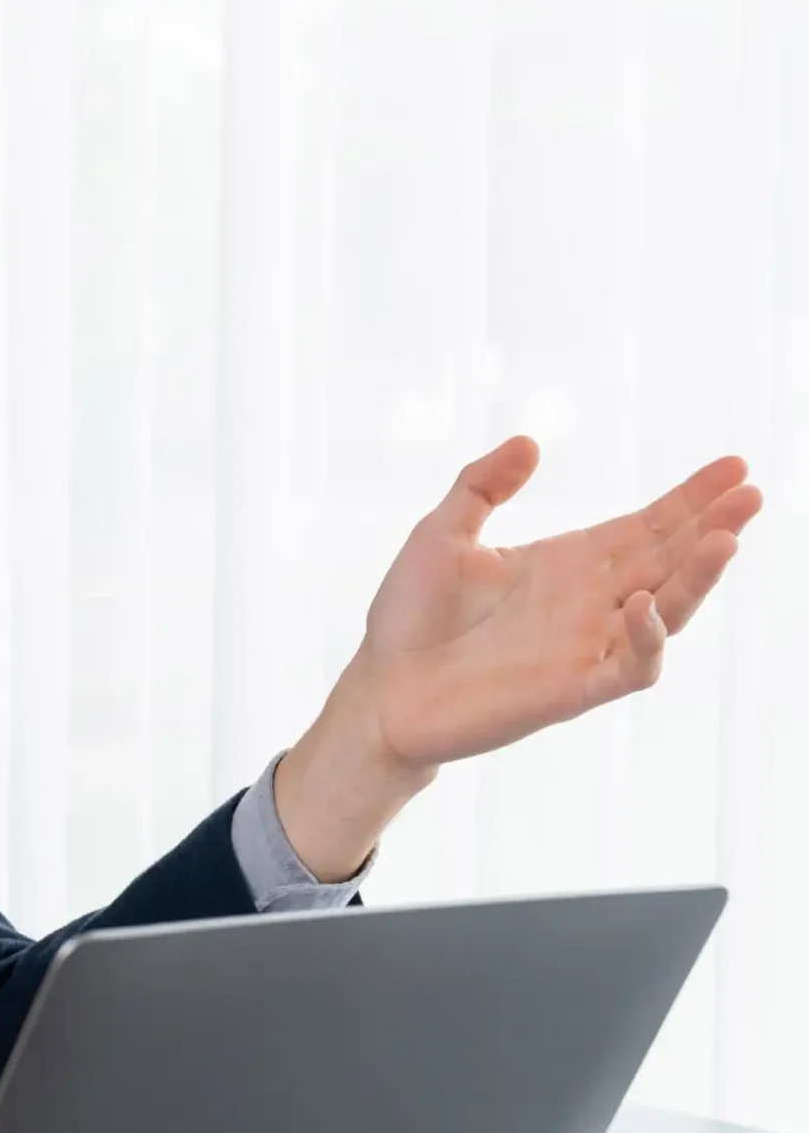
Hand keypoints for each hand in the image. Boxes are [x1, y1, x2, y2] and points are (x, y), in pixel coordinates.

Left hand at [278, 437, 762, 878]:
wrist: (381, 688)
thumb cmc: (410, 616)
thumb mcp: (441, 534)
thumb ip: (482, 486)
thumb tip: (531, 442)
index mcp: (567, 564)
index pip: (646, 526)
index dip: (689, 498)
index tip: (733, 466)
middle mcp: (588, 603)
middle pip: (669, 559)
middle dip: (713, 525)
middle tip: (751, 491)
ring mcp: (585, 647)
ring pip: (666, 610)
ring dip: (698, 577)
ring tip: (727, 538)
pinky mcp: (571, 690)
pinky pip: (630, 666)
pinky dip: (645, 636)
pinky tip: (645, 602)